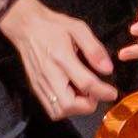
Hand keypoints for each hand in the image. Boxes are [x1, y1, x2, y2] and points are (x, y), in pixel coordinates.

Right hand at [3, 0, 122, 120]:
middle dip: (88, 105)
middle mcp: (49, 74)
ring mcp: (40, 84)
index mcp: (62, 57)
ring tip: (83, 94)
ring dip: (76, 109)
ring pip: (59, 111)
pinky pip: (50, 108)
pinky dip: (65, 108)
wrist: (26, 26)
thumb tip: (107, 69)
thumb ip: (94, 49)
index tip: (111, 92)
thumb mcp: (78, 28)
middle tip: (95, 93)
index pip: (85, 83)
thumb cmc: (52, 26)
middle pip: (69, 105)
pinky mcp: (36, 87)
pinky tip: (71, 94)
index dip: (102, 92)